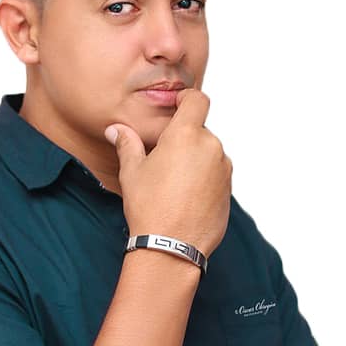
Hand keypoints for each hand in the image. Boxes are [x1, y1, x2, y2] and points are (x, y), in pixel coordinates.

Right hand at [105, 88, 231, 258]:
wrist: (171, 247)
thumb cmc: (149, 208)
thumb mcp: (132, 172)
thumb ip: (127, 144)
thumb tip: (116, 130)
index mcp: (186, 135)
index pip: (197, 100)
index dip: (188, 99)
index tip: (178, 105)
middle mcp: (210, 147)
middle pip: (200, 131)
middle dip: (184, 140)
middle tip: (163, 161)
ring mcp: (223, 169)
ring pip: (209, 154)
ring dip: (195, 160)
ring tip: (173, 185)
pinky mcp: (229, 189)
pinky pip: (216, 174)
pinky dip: (204, 179)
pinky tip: (185, 198)